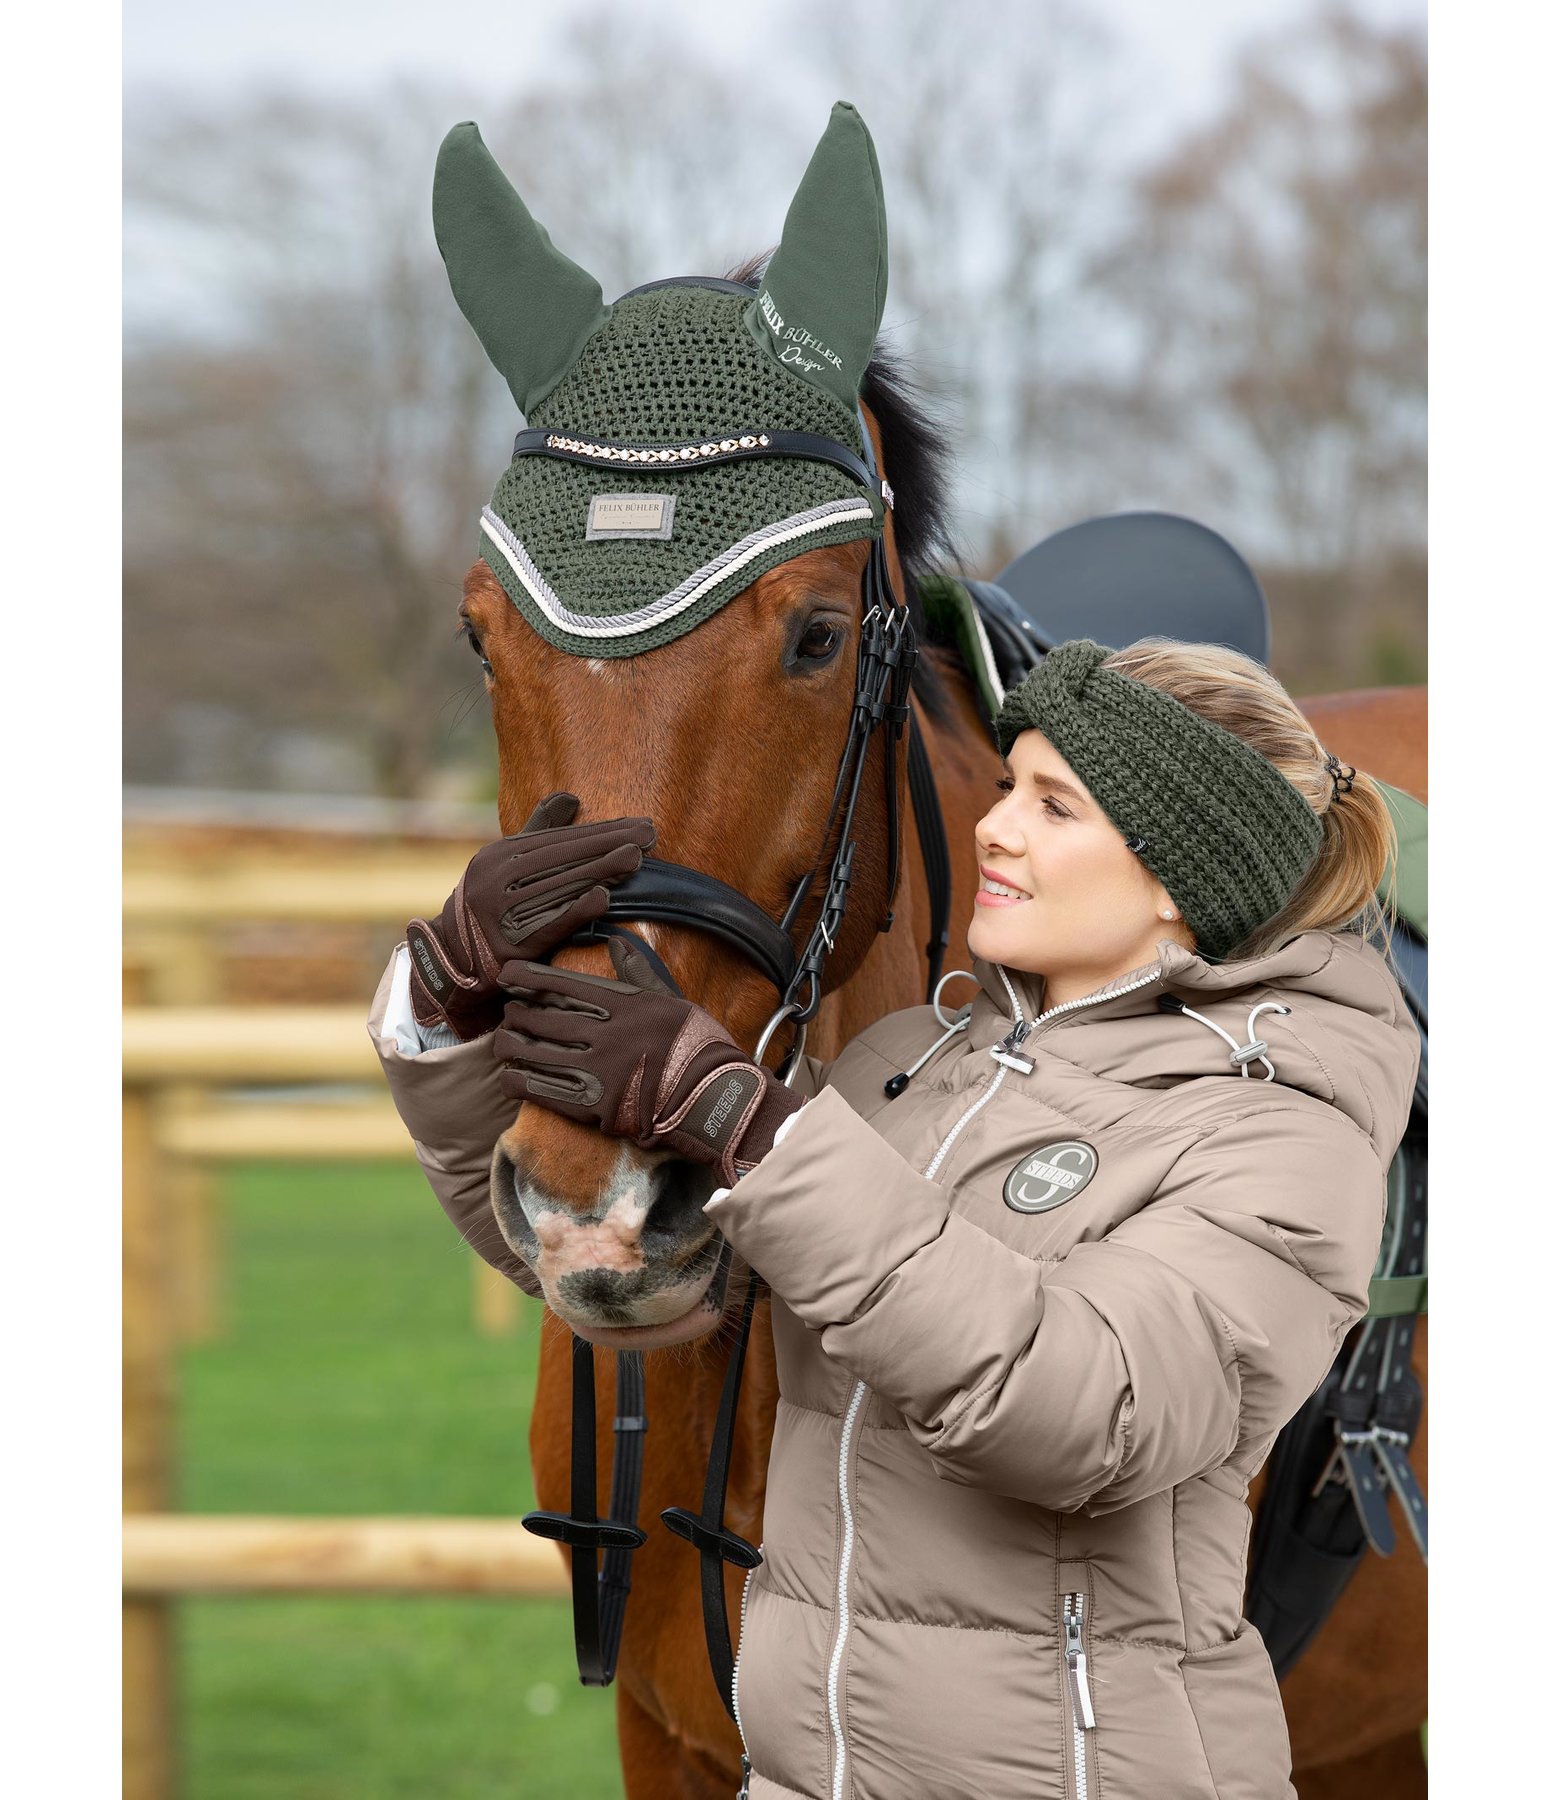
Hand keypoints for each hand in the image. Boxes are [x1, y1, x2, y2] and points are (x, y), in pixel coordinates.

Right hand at [405, 792, 654, 1040]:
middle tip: (648, 835)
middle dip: (609, 844)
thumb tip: (571, 797)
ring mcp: (501, 910)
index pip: (559, 839)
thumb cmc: (493, 902)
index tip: (637, 824)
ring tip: (636, 859)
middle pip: (563, 857)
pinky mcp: (510, 944)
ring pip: (559, 886)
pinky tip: (603, 898)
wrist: (454, 956)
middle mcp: (497, 878)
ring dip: (600, 871)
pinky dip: (576, 910)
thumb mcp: (507, 862)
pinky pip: (548, 924)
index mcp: (500, 854)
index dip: (600, 830)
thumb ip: (538, 829)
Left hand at [492, 937, 804, 1185]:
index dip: (529, 978)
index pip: (565, 983)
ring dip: (512, 1047)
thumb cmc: (698, 1047)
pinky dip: (520, 1082)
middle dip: (518, 1014)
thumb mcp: (672, 1000)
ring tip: (502, 1043)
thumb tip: (617, 942)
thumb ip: (638, 974)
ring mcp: (600, 1070)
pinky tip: (509, 1078)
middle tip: (507, 1013)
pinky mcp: (596, 1106)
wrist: (717, 1101)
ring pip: (538, 1053)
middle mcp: (609, 1033)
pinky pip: (544, 1091)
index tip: (506, 975)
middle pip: (545, 1018)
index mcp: (626, 1003)